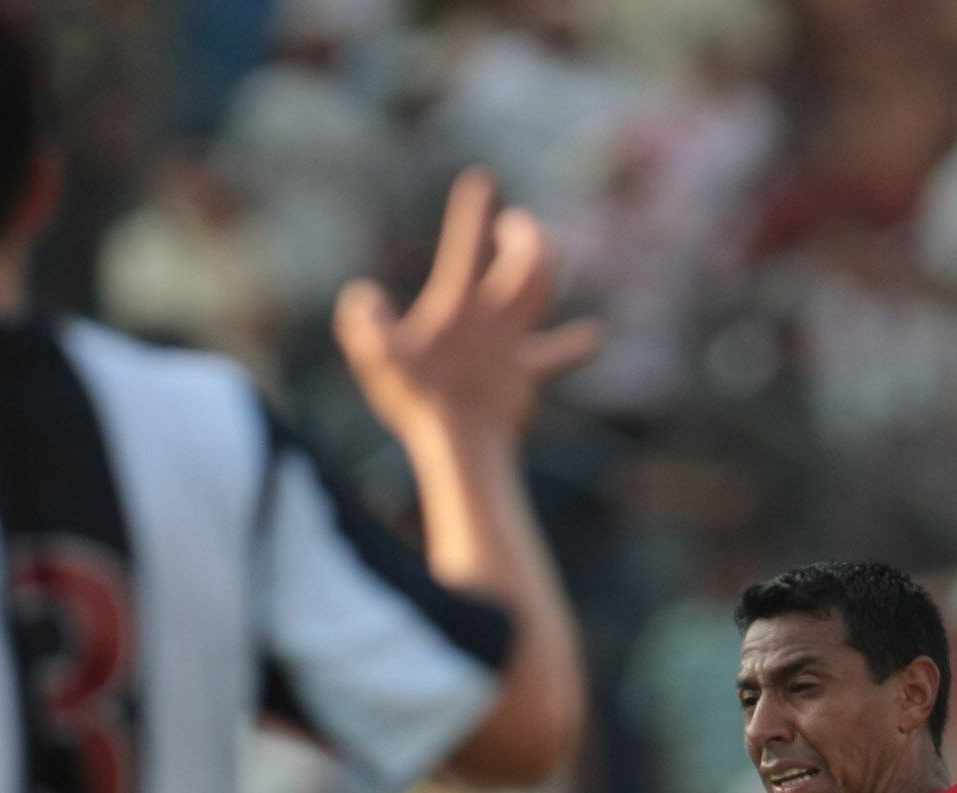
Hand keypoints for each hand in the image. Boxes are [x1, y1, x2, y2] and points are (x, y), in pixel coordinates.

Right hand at [333, 171, 599, 451]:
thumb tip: (364, 295)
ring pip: (545, 291)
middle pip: (527, 261)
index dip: (473, 211)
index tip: (482, 179)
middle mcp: (496, 317)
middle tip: (514, 224)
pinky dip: (577, 344)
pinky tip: (593, 337)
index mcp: (459, 305)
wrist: (462, 449)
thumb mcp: (375, 360)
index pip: (467, 246)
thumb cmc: (416, 403)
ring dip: (549, 265)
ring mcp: (519, 343)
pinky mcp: (533, 373)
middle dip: (524, 235)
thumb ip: (364, 322)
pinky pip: (562, 353)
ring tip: (549, 249)